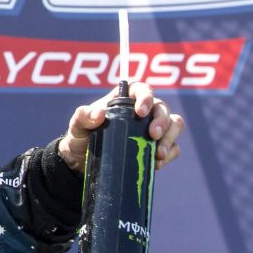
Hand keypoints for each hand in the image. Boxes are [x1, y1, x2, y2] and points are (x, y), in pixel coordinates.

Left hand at [59, 82, 183, 171]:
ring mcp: (152, 129)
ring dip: (170, 137)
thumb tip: (100, 112)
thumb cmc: (82, 136)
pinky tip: (157, 163)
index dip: (146, 97)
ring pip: (174, 125)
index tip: (140, 112)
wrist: (84, 161)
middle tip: (153, 135)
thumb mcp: (77, 125)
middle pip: (162, 108)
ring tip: (159, 153)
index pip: (142, 89)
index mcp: (124, 100)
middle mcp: (142, 112)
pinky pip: (173, 147)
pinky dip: (169, 154)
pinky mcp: (157, 148)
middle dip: (162, 120)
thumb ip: (84, 115)